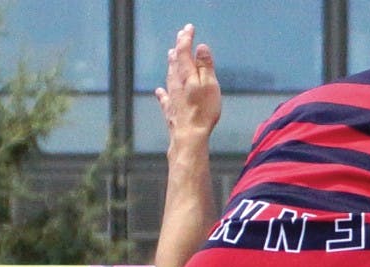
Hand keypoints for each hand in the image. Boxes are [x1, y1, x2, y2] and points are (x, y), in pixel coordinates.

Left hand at [155, 24, 220, 141]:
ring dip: (171, 64)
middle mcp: (176, 83)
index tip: (189, 28)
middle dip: (178, 48)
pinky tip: (159, 91)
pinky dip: (162, 92)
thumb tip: (201, 47)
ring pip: (170, 76)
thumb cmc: (203, 111)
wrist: (189, 136)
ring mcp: (172, 97)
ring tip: (171, 55)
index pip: (184, 51)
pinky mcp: (171, 111)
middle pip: (175, 62)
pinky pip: (164, 98)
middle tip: (180, 37)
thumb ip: (205, 66)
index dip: (186, 38)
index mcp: (186, 75)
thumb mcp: (209, 85)